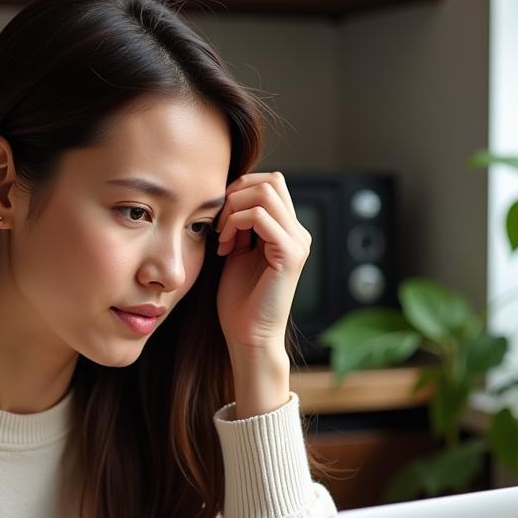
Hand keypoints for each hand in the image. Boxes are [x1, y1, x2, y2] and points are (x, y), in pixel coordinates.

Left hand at [214, 171, 311, 356]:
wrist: (248, 336)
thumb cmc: (239, 301)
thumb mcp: (237, 252)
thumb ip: (240, 225)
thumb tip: (230, 196)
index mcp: (287, 231)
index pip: (271, 183)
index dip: (240, 190)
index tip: (219, 219)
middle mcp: (298, 233)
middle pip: (272, 181)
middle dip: (236, 194)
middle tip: (218, 224)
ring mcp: (297, 242)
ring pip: (266, 193)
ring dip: (234, 210)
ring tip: (222, 238)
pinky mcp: (290, 254)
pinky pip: (262, 217)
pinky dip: (236, 224)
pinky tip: (226, 248)